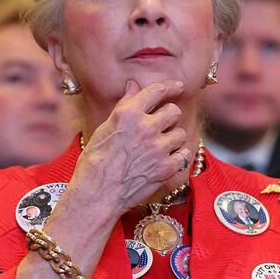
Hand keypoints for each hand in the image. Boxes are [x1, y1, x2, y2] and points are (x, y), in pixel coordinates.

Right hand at [69, 79, 190, 215]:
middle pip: (174, 111)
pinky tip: (166, 160)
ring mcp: (158, 148)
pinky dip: (177, 157)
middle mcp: (146, 128)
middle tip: (162, 125)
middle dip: (170, 116)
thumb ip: (124, 105)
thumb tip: (133, 85)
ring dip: (173, 138)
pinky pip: (184, 155)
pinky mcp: (166, 168)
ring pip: (180, 133)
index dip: (170, 86)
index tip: (177, 86)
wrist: (97, 194)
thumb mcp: (105, 128)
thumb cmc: (95, 161)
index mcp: (128, 114)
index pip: (156, 91)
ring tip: (160, 147)